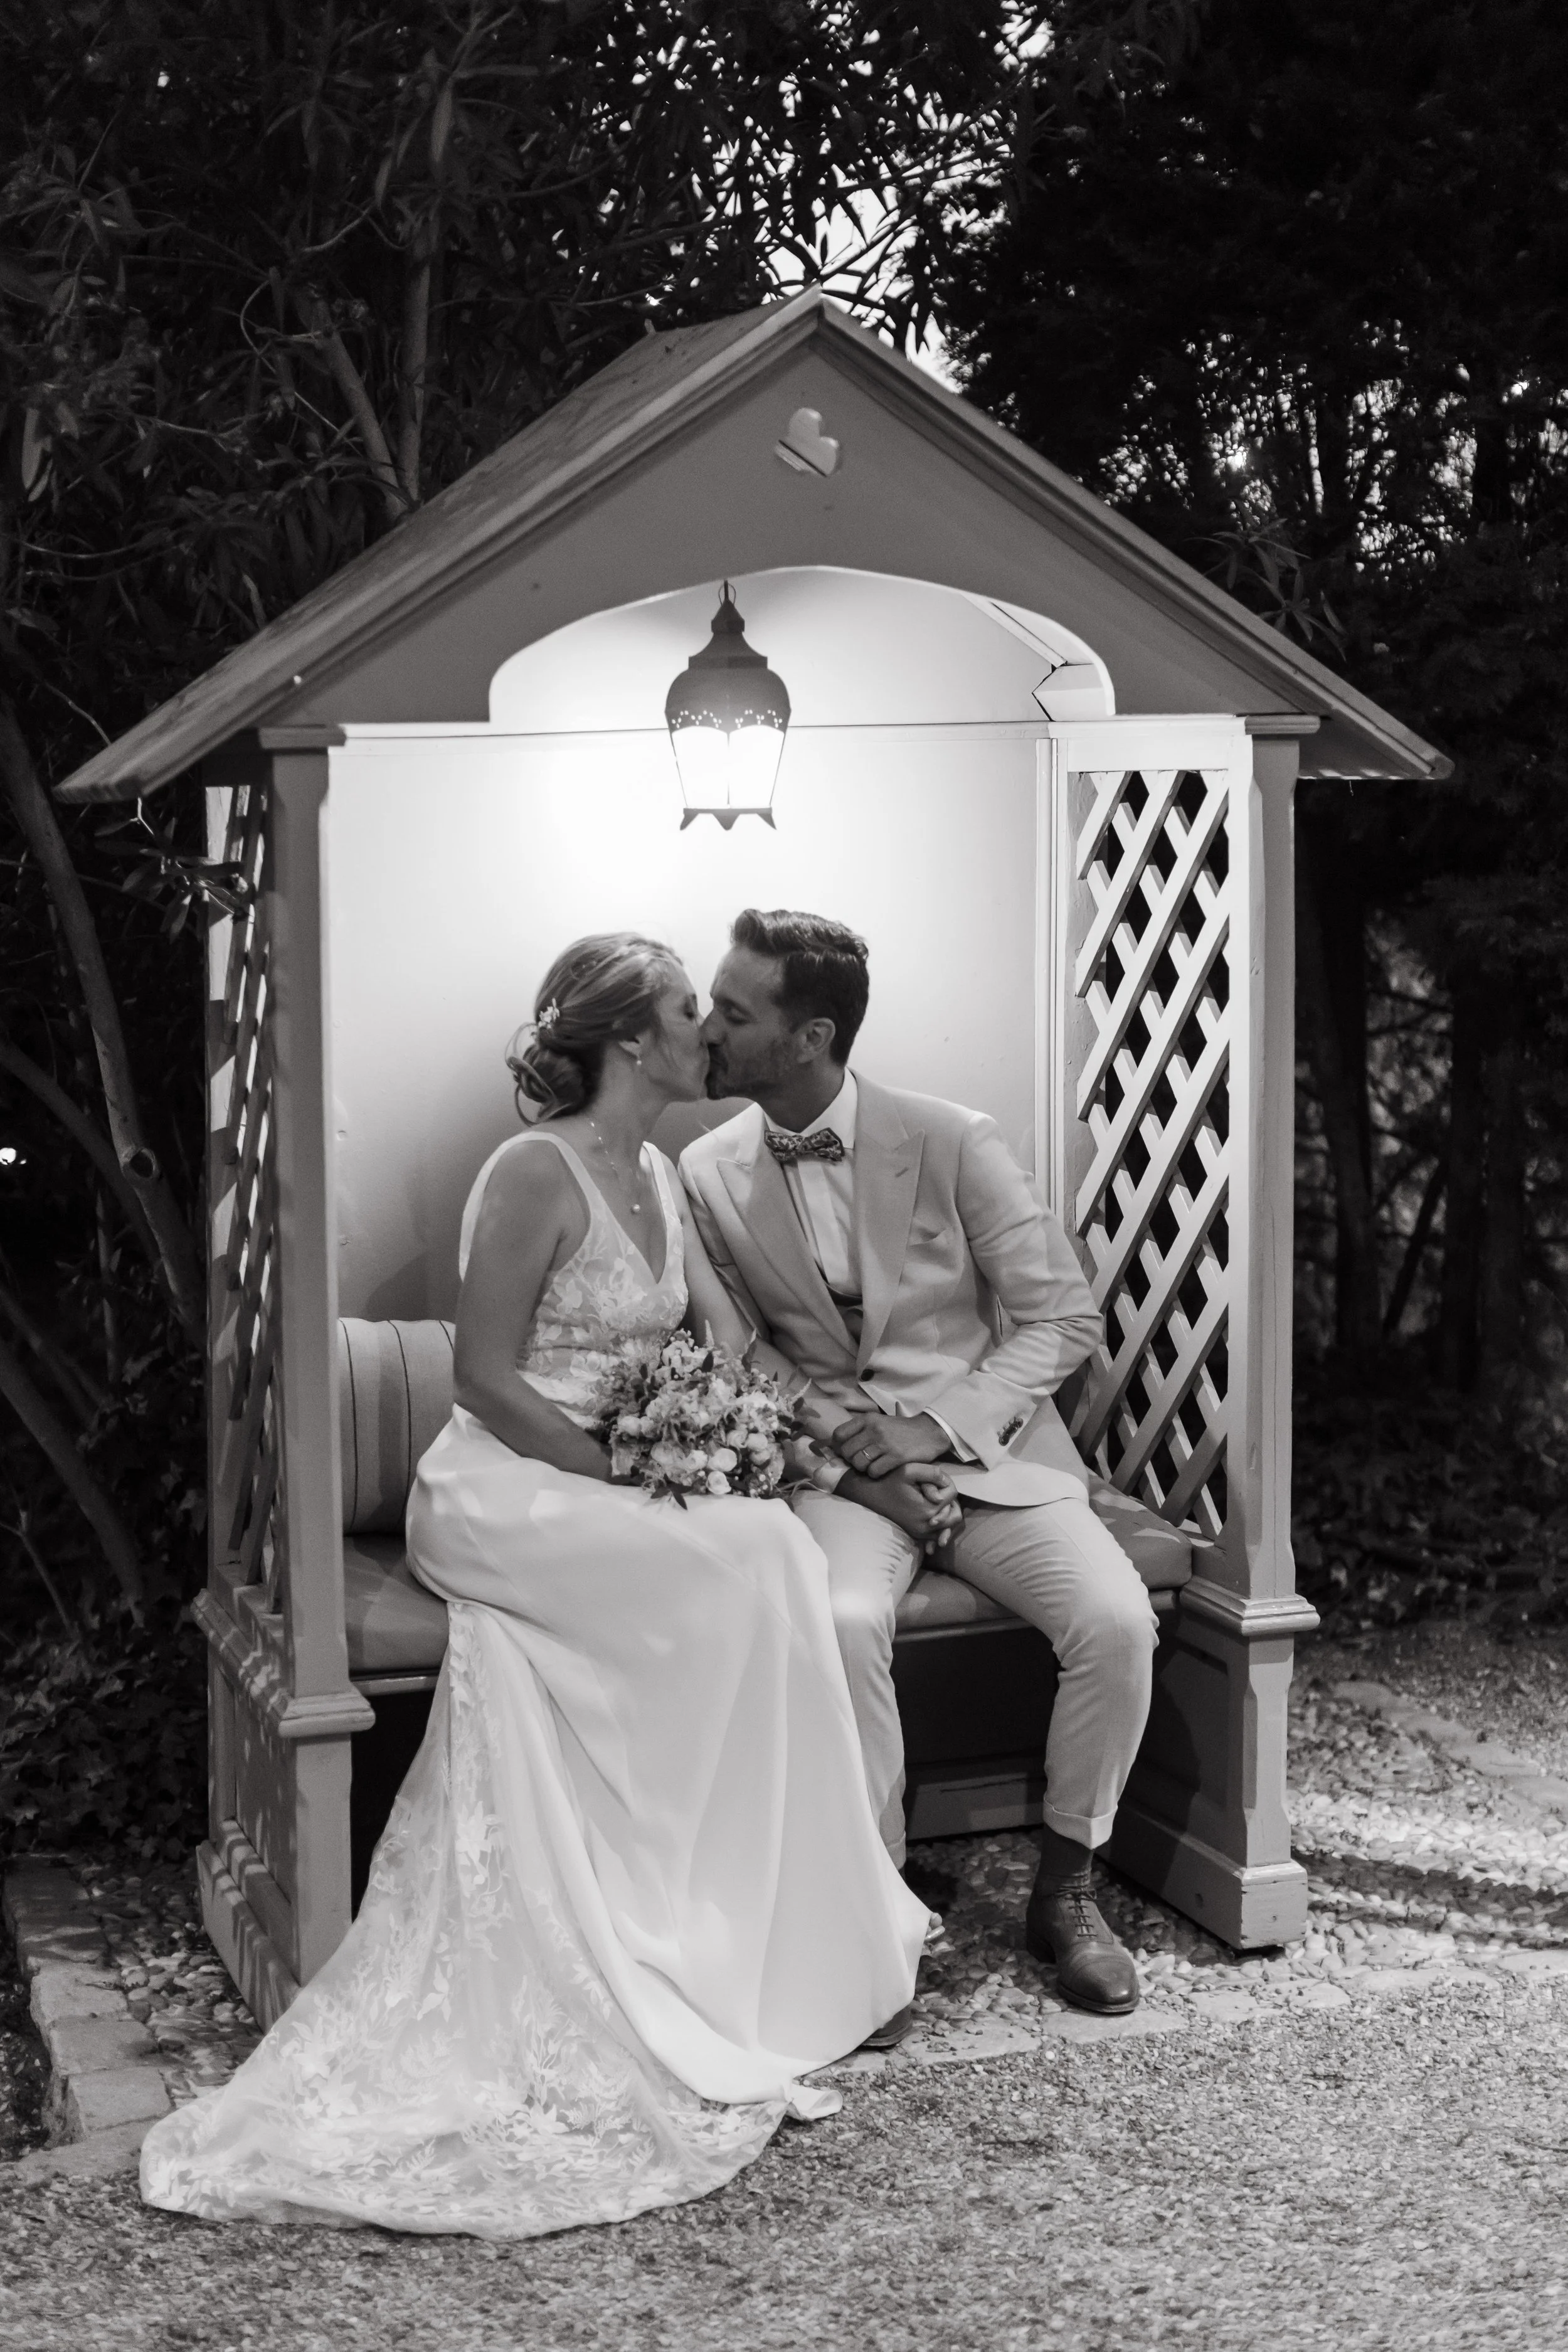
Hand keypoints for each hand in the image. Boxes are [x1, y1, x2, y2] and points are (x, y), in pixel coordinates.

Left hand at [832, 1410, 951, 1477]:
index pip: (838, 1434)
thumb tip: (836, 1447)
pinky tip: (882, 1469)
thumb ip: (860, 1431)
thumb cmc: (900, 1430)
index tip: (846, 1452)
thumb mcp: (879, 1422)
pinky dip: (875, 1474)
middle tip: (862, 1461)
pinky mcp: (896, 1456)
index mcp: (868, 1419)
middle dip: (851, 1460)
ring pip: (858, 1463)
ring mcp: (885, 1443)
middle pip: (846, 1452)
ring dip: (863, 1469)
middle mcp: (874, 1429)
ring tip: (872, 1465)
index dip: (838, 1447)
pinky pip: (874, 1471)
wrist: (928, 1433)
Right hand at [841, 1462, 961, 1550]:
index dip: (946, 1484)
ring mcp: (921, 1533)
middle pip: (955, 1516)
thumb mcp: (909, 1470)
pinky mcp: (917, 1535)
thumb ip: (932, 1472)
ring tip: (934, 1499)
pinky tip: (932, 1512)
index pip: (953, 1497)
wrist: (870, 1495)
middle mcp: (926, 1527)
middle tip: (936, 1490)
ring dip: (946, 1512)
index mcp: (927, 1511)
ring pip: (948, 1526)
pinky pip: (938, 1533)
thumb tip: (946, 1482)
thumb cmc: (889, 1480)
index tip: (932, 1480)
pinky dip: (939, 1523)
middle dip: (950, 1501)